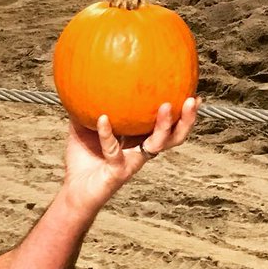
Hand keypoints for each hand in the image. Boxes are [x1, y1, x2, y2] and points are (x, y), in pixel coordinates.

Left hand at [62, 96, 200, 212]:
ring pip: (157, 144)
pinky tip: (103, 118)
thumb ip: (88, 105)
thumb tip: (85, 77)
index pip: (167, 126)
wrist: (74, 191)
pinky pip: (115, 150)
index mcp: (139, 140)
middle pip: (174, 136)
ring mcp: (133, 162)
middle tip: (192, 100)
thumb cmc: (83, 160)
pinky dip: (107, 133)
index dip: (182, 113)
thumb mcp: (84, 126)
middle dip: (187, 119)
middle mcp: (142, 151)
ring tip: (167, 106)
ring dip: (165, 126)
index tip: (192, 93)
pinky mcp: (118, 172)